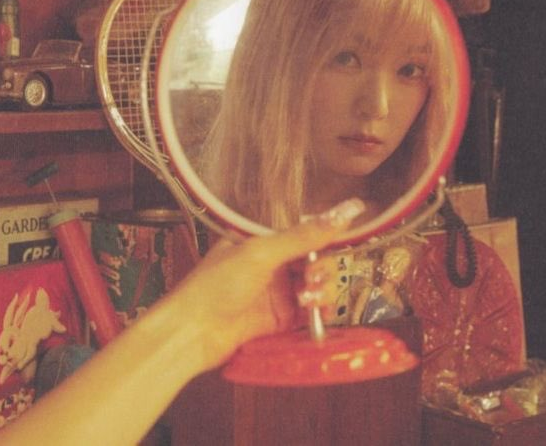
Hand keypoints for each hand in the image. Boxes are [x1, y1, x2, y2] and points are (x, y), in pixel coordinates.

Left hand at [175, 198, 364, 370]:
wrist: (192, 332)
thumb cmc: (214, 285)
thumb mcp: (261, 253)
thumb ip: (303, 237)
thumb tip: (339, 214)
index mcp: (263, 241)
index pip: (305, 233)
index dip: (328, 233)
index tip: (353, 228)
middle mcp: (272, 264)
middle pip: (315, 260)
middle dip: (322, 268)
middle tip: (313, 278)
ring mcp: (277, 292)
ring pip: (316, 285)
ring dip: (321, 290)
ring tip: (309, 297)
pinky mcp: (280, 318)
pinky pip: (310, 311)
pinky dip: (318, 310)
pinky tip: (316, 312)